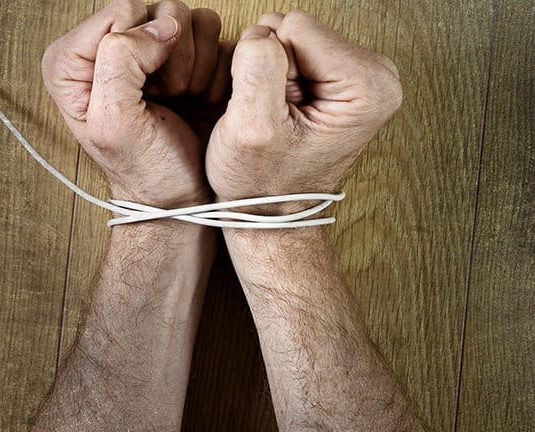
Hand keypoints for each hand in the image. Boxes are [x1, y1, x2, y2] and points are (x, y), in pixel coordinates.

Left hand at [41, 0, 228, 208]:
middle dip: (169, 55)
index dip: (141, 50)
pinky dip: (210, 64)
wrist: (182, 196)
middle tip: (164, 97)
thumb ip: (120, 62)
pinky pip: (208, 30)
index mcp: (71, 60)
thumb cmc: (145, 170)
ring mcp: (145, 49)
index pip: (121, 12)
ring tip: (179, 97)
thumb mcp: (114, 122)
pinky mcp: (181, 55)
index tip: (143, 92)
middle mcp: (104, 48)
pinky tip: (195, 94)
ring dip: (192, 60)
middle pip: (153, 9)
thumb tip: (160, 26)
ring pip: (183, 16)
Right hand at [206, 11, 401, 209]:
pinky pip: (286, 49)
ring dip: (266, 74)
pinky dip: (271, 78)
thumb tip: (262, 33)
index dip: (268, 69)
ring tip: (274, 116)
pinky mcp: (335, 75)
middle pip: (295, 28)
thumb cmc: (264, 183)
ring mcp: (355, 73)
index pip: (295, 27)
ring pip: (285, 37)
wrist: (269, 213)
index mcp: (368, 84)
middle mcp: (373, 72)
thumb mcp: (253, 128)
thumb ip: (259, 67)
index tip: (275, 111)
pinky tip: (278, 111)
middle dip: (270, 69)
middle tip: (274, 115)